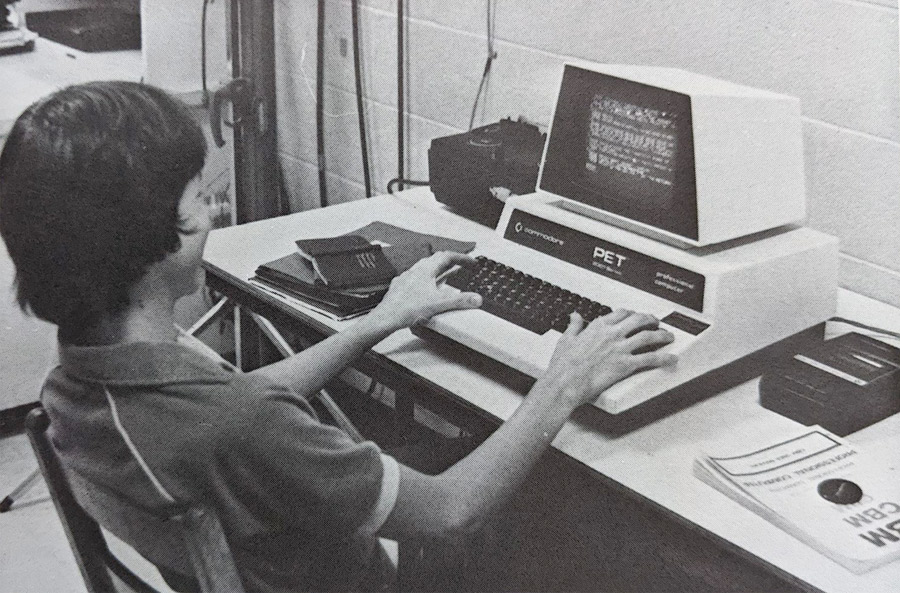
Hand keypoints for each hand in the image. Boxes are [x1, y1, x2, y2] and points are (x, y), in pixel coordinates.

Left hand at [363, 252, 482, 333]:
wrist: (386, 317)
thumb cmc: (406, 309)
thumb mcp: (438, 304)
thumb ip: (459, 301)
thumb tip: (476, 298)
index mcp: (425, 270)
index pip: (447, 256)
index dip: (461, 257)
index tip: (470, 261)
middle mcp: (415, 270)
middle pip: (436, 260)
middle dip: (451, 261)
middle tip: (461, 265)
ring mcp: (407, 278)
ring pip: (425, 268)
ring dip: (439, 270)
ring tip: (448, 274)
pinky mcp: (401, 287)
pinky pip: (417, 278)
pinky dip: (427, 280)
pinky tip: (427, 288)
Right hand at [535, 309, 676, 408]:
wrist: (564, 382)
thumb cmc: (563, 365)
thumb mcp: (566, 339)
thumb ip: (574, 326)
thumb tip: (575, 316)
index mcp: (598, 327)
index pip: (621, 313)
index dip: (631, 313)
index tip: (635, 316)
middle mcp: (612, 334)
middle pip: (638, 320)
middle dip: (650, 319)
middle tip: (656, 323)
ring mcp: (620, 348)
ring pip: (648, 336)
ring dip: (662, 335)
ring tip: (669, 337)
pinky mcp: (626, 364)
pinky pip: (650, 358)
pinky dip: (664, 358)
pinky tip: (671, 358)